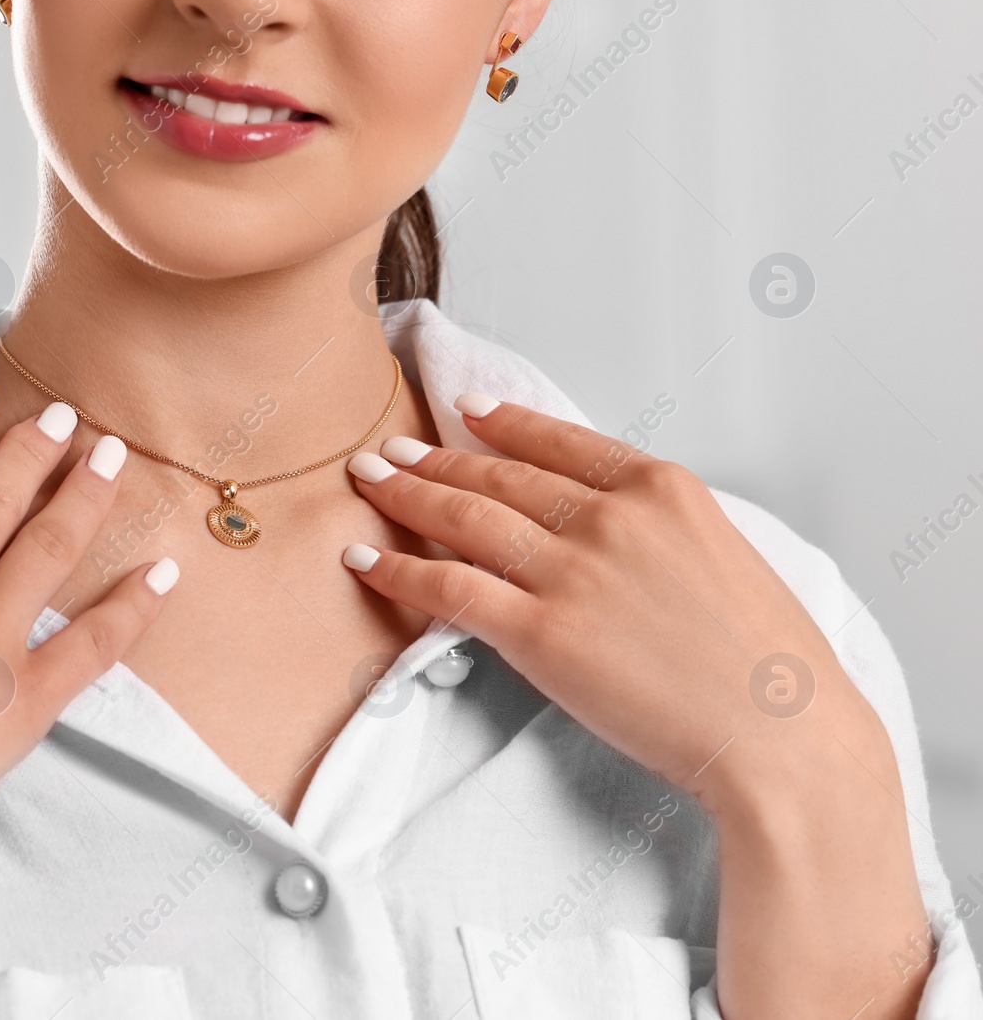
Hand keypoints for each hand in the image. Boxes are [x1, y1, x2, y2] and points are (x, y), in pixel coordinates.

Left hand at [340, 394, 874, 800]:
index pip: (560, 441)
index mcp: (662, 490)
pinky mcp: (541, 633)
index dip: (502, 424)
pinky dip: (398, 571)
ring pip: (465, 518)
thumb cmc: (769, 664)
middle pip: (501, 476)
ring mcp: (572, 573)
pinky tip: (363, 561)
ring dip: (408, 496)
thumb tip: (605, 522)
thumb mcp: (726, 555)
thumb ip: (659, 527)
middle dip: (436, 459)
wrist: (786, 736)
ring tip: (370, 483)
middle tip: (391, 451)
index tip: (465, 411)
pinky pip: (449, 589)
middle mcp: (610, 518)